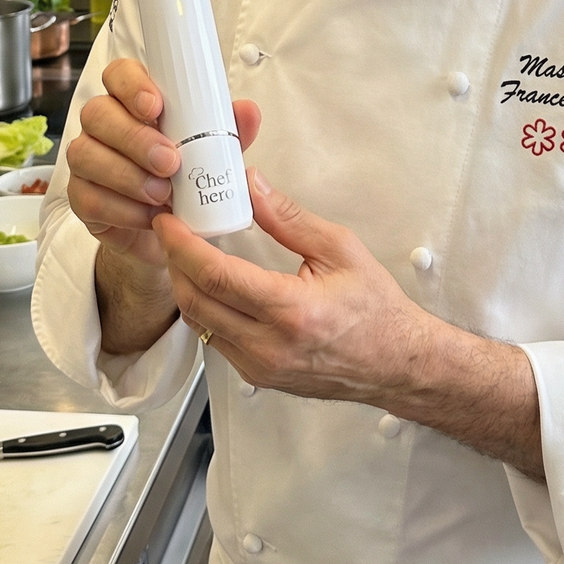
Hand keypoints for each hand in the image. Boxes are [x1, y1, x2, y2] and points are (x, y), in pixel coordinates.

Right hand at [66, 57, 260, 268]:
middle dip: (135, 138)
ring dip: (127, 175)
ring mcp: (87, 160)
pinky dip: (122, 209)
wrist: (171, 229)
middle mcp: (103, 124)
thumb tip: (248, 111)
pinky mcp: (81, 198)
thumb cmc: (187, 176)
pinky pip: (88, 198)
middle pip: (98, 113)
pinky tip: (148, 216)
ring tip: (163, 194)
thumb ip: (229, 130)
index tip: (156, 107)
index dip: (132, 85)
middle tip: (170, 162)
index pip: (119, 74)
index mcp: (133, 100)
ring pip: (86, 154)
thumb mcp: (214, 151)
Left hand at [154, 171, 429, 404]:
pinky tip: (208, 283)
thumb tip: (252, 186)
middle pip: (196, 301)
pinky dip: (203, 308)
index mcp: (291, 311)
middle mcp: (269, 346)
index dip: (182, 246)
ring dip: (184, 285)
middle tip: (169, 230)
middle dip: (174, 262)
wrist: (395, 362)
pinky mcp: (257, 376)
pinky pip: (214, 339)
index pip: (217, 276)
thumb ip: (289, 218)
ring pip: (199, 323)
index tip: (168, 221)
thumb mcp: (340, 249)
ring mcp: (260, 367)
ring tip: (183, 252)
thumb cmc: (376, 308)